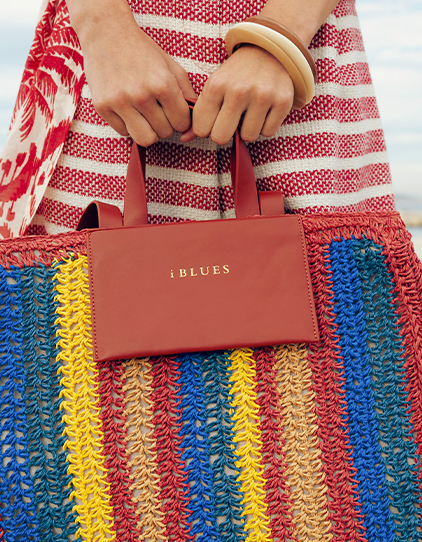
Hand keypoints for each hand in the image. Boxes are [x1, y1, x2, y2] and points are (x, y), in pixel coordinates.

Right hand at [79, 13, 196, 145]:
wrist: (105, 31)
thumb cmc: (141, 50)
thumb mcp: (170, 66)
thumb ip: (186, 92)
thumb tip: (194, 119)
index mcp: (162, 84)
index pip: (181, 123)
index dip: (180, 121)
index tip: (174, 114)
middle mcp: (141, 95)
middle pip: (164, 133)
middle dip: (164, 125)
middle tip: (158, 112)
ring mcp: (120, 102)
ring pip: (144, 139)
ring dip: (148, 131)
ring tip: (145, 117)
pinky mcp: (102, 107)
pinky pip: (123, 133)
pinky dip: (128, 126)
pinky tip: (127, 110)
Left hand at [182, 45, 293, 144]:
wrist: (270, 49)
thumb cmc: (237, 74)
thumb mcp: (214, 86)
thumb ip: (199, 114)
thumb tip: (184, 140)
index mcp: (216, 85)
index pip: (201, 129)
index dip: (207, 128)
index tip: (214, 119)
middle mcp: (239, 90)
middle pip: (221, 138)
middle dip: (225, 133)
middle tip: (231, 121)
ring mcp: (262, 96)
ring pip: (248, 137)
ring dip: (248, 129)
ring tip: (250, 111)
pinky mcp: (282, 101)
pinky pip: (268, 132)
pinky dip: (265, 126)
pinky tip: (264, 110)